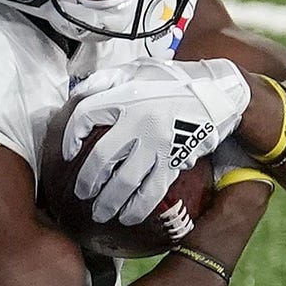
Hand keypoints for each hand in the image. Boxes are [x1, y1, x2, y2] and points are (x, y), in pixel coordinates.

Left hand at [59, 58, 253, 226]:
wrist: (218, 91)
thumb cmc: (174, 81)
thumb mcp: (138, 69)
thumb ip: (107, 78)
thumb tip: (79, 93)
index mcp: (126, 96)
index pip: (85, 115)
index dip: (70, 136)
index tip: (67, 152)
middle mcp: (139, 120)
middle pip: (102, 158)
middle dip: (87, 180)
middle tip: (81, 193)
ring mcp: (157, 143)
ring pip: (124, 180)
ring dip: (108, 201)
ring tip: (100, 212)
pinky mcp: (174, 159)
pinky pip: (152, 191)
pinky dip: (137, 208)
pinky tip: (128, 216)